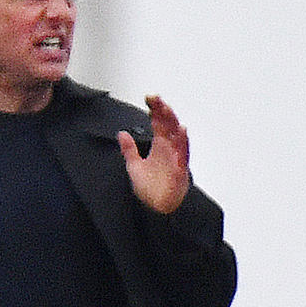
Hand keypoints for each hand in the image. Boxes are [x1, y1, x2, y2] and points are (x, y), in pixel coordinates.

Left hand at [118, 93, 190, 213]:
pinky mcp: (180, 169)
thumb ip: (129, 150)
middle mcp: (169, 149)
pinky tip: (181, 130)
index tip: (150, 98)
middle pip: (168, 125)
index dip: (155, 110)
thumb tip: (122, 133)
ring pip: (177, 136)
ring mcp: (175, 158)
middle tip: (156, 98)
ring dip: (172, 121)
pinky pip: (183, 153)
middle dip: (163, 111)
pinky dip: (183, 141)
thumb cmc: (151, 189)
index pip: (158, 123)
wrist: (158, 208)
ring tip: (166, 108)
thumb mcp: (134, 166)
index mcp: (160, 146)